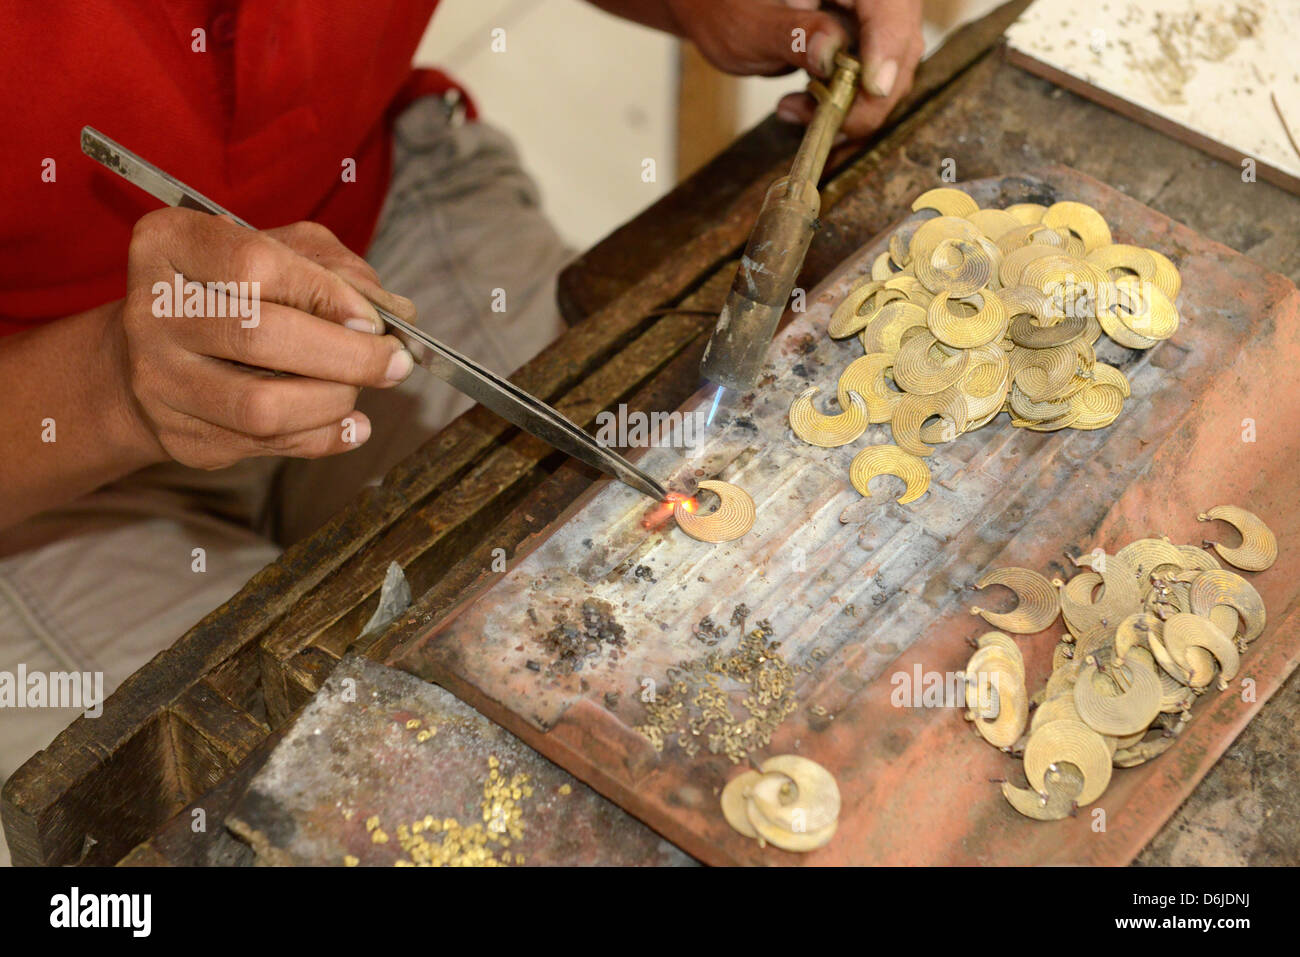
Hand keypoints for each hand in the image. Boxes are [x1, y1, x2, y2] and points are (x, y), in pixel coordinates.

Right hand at [117, 208, 416, 469]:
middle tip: (394, 362)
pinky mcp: (180, 436)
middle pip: (261, 336)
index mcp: (170, 244)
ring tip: (359, 390)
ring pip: (262, 406)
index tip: (374, 317)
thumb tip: (396, 313)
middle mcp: (150, 311)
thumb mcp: (278, 253)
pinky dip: (325, 438)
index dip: (327, 294)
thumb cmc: (231, 294)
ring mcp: (158, 380)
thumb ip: (336, 270)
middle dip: (348, 355)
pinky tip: (350, 424)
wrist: (156, 356)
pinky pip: (268, 446)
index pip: (255, 264)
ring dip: (334, 401)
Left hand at [666, 0, 923, 137]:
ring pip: (893, 69)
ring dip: (856, 107)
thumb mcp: (751, 25)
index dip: (888, 47)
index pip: (890, 7)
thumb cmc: (727, 8)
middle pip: (901, 43)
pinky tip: (805, 110)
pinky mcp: (863, 45)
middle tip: (828, 121)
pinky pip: (873, 81)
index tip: (873, 87)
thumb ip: (793, 35)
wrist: (718, 12)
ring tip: (797, 111)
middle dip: (871, 94)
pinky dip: (848, 107)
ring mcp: (869, 19)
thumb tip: (832, 51)